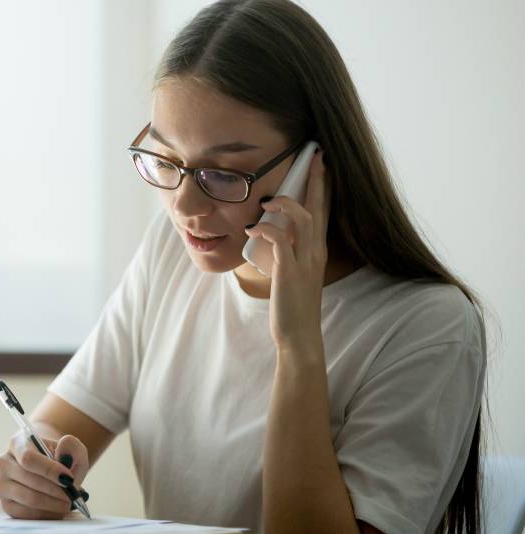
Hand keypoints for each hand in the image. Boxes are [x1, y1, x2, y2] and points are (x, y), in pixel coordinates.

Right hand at [0, 431, 88, 518]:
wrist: (49, 466)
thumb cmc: (59, 456)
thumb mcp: (71, 447)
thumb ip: (72, 446)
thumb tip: (64, 451)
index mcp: (17, 444)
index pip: (28, 458)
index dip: (49, 470)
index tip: (69, 479)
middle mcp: (4, 463)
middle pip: (28, 480)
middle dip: (55, 490)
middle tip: (73, 495)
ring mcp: (3, 485)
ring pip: (27, 498)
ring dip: (52, 504)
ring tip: (68, 502)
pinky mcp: (6, 504)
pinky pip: (25, 514)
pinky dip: (45, 514)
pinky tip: (57, 509)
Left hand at [244, 149, 329, 356]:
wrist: (298, 335)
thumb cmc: (292, 304)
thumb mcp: (292, 271)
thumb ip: (287, 250)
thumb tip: (271, 233)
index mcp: (316, 250)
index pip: (323, 211)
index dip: (323, 187)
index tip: (321, 164)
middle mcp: (315, 252)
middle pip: (319, 208)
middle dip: (316, 181)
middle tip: (314, 156)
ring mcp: (304, 261)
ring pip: (303, 220)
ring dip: (285, 205)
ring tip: (267, 202)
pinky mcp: (290, 272)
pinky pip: (280, 242)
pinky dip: (266, 231)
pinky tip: (253, 231)